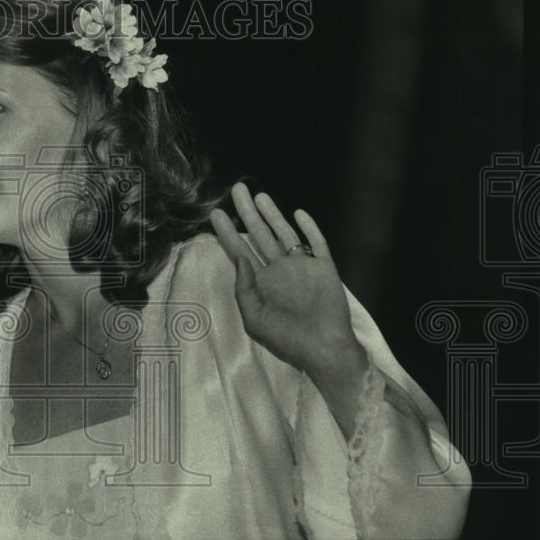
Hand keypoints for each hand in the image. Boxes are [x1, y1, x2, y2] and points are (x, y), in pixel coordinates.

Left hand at [209, 183, 364, 380]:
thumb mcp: (254, 319)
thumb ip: (244, 288)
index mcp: (260, 283)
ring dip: (273, 214)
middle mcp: (279, 271)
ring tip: (259, 196)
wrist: (324, 350)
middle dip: (248, 212)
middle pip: (260, 234)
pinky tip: (298, 214)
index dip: (227, 232)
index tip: (215, 213)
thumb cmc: (287, 340)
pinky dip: (309, 228)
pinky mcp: (324, 268)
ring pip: (285, 234)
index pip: (240, 251)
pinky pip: (317, 243)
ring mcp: (302, 268)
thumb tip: (239, 258)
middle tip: (237, 189)